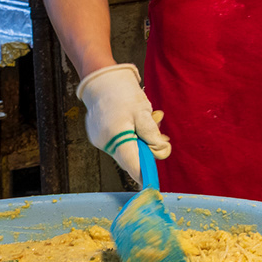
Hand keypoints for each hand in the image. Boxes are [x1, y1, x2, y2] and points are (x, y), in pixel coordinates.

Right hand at [78, 63, 169, 184]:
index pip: (132, 164)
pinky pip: (120, 140)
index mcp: (116, 137)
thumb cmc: (123, 93)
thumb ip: (152, 134)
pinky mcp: (99, 134)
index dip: (144, 174)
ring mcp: (100, 139)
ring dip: (142, 138)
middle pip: (132, 155)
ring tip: (152, 117)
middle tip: (163, 135)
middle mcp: (105, 142)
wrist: (101, 79)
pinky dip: (131, 134)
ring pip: (127, 147)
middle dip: (149, 148)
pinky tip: (137, 120)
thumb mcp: (143, 112)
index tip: (152, 183)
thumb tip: (161, 152)